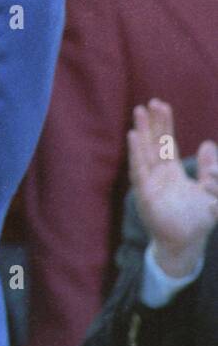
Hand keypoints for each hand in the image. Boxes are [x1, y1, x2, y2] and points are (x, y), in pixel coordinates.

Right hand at [128, 99, 217, 278]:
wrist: (186, 243)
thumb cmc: (197, 220)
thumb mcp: (211, 191)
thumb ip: (210, 169)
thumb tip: (208, 143)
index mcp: (172, 172)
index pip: (166, 143)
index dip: (164, 125)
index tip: (161, 105)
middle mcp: (158, 173)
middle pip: (153, 143)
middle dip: (152, 123)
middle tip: (149, 103)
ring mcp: (149, 182)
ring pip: (145, 151)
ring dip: (142, 132)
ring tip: (139, 112)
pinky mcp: (144, 193)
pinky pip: (139, 169)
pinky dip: (136, 152)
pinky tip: (134, 136)